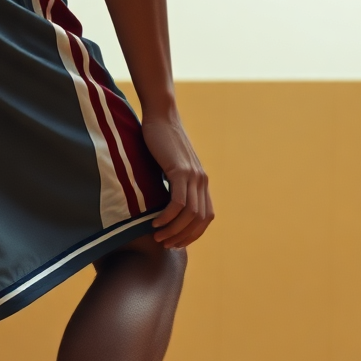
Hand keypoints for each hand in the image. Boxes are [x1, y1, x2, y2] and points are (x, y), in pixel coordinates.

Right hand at [143, 114, 214, 248]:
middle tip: (165, 244)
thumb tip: (164, 209)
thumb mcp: (170, 169)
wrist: (160, 116)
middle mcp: (202, 181)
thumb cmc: (160, 142)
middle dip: (183, 237)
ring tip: (158, 236)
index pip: (206, 218)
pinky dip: (168, 216)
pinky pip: (178, 202)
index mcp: (202, 182)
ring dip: (174, 230)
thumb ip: (173, 187)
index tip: (176, 243)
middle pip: (200, 220)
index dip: (193, 234)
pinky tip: (155, 222)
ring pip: (190, 214)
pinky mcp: (181, 170)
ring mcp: (193, 176)